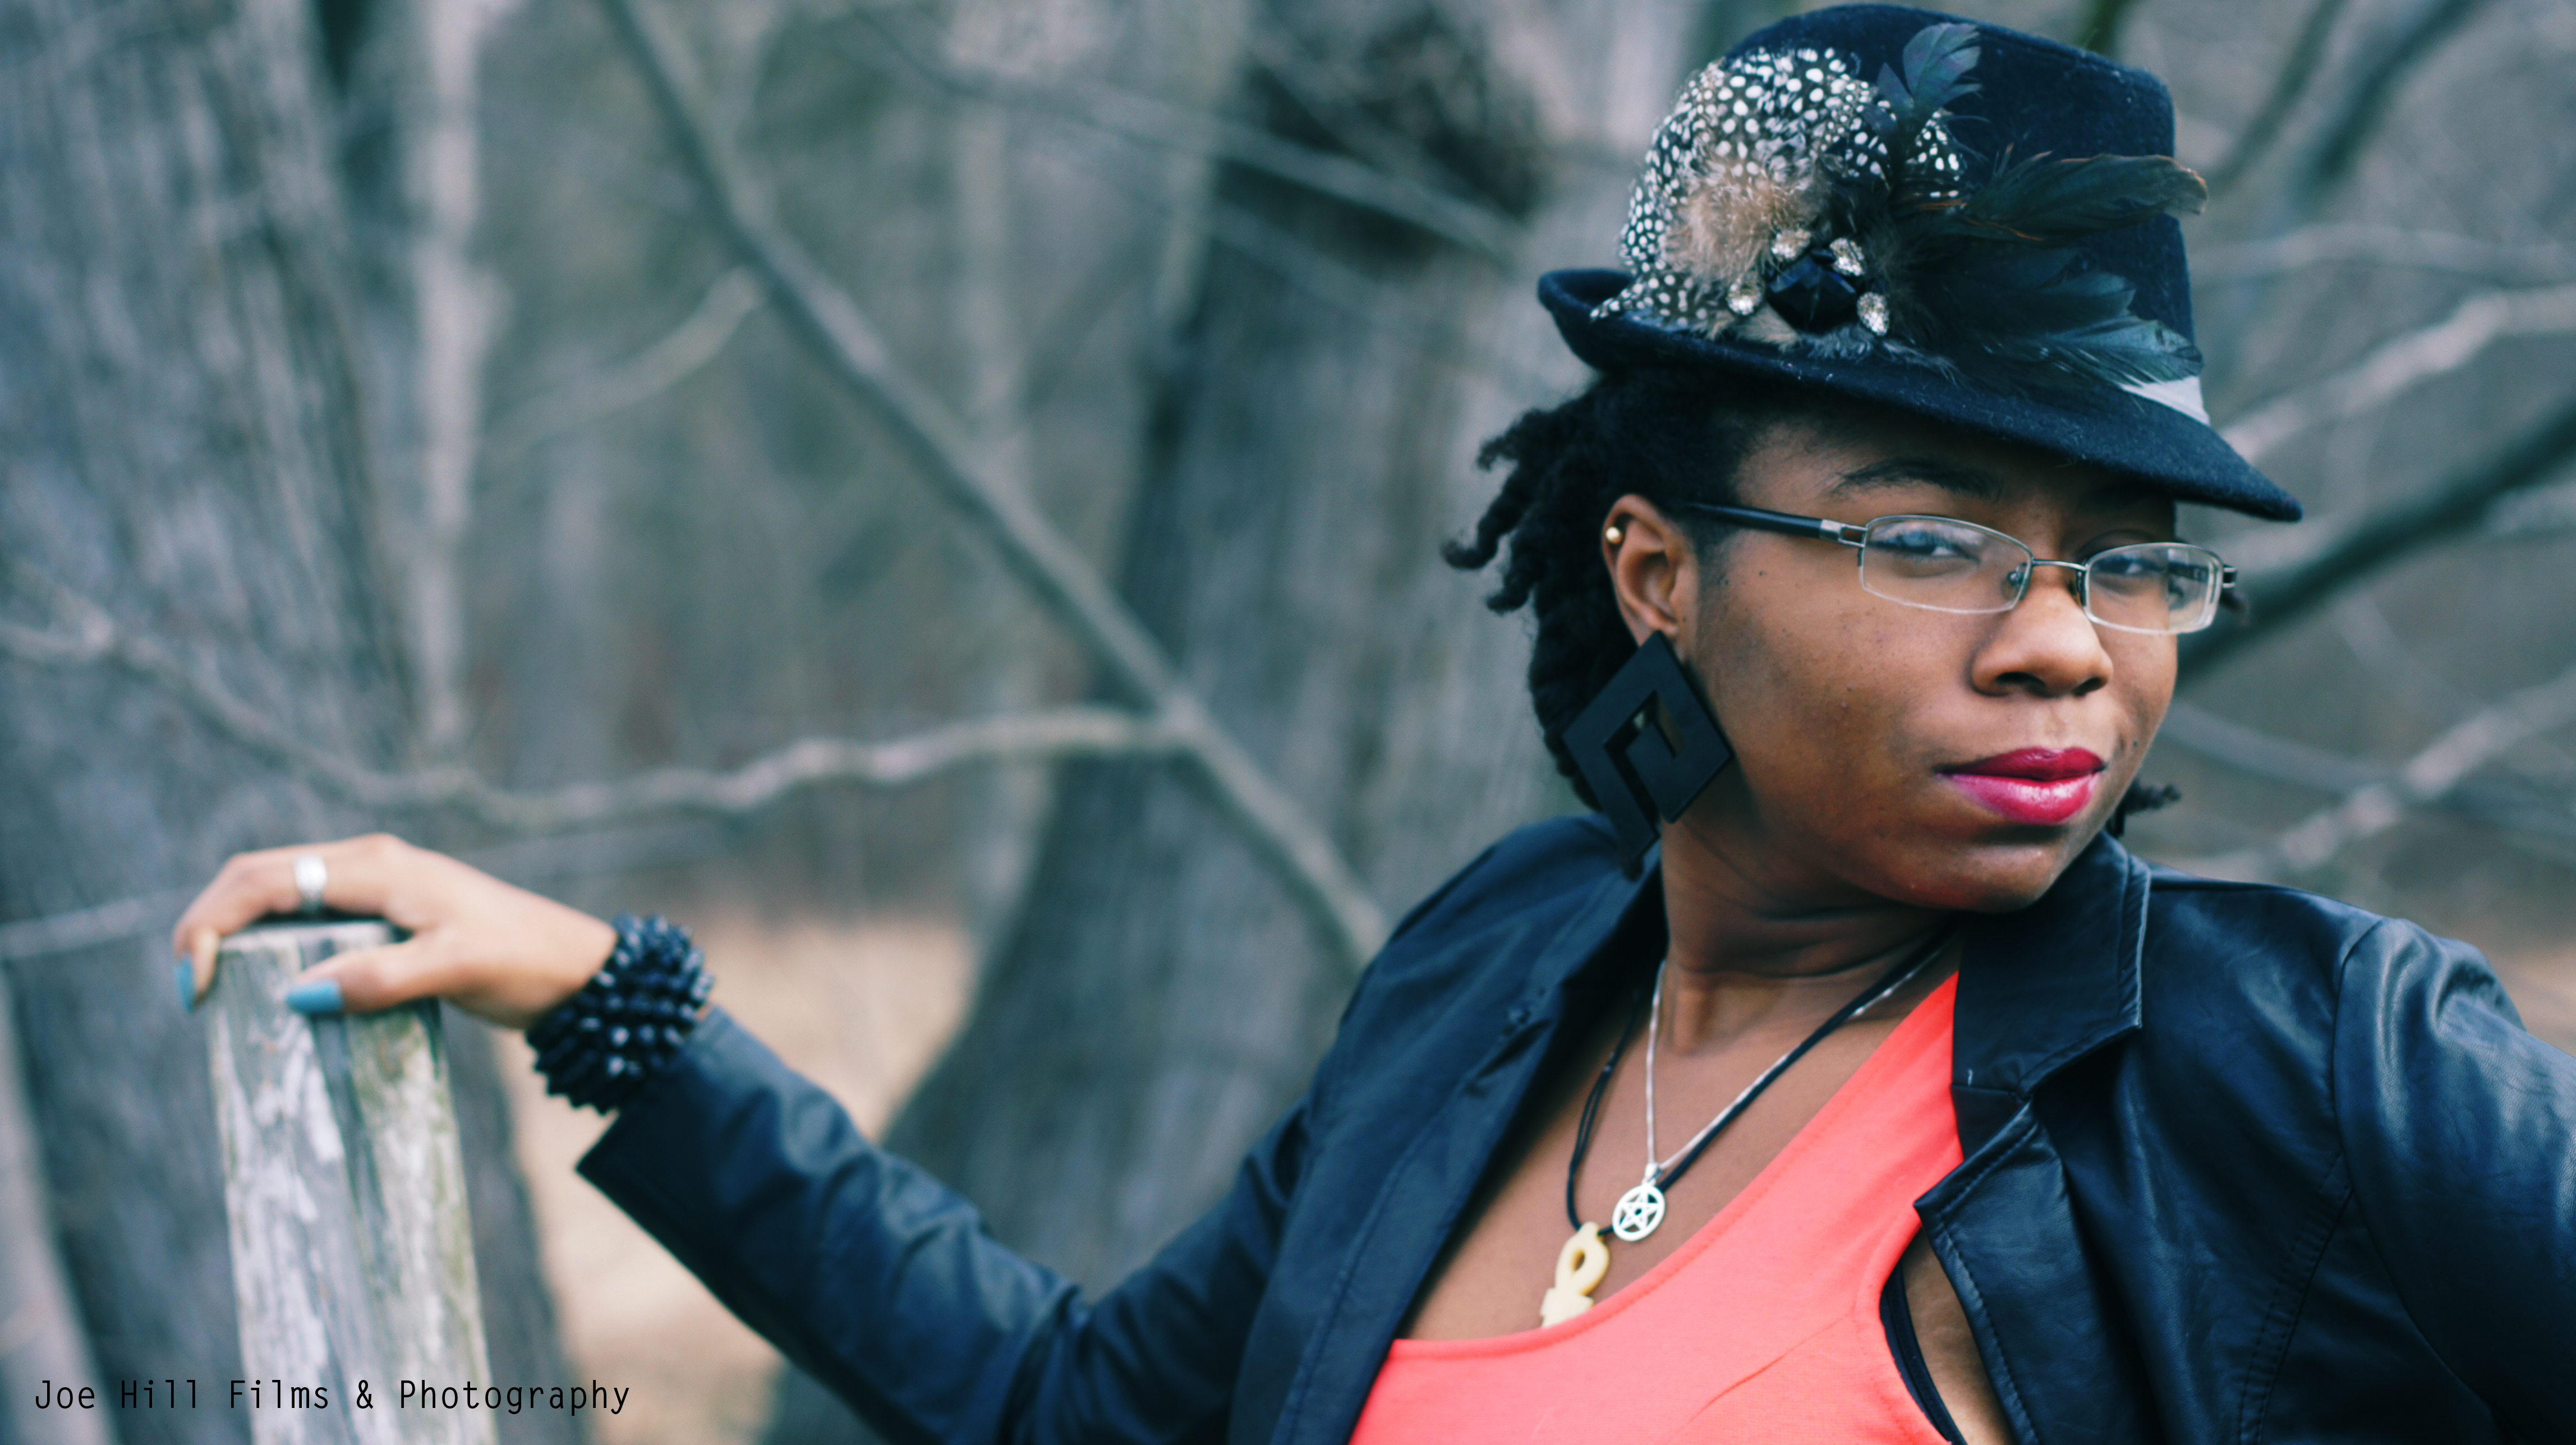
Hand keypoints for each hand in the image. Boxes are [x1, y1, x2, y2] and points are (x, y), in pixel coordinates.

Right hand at [170, 834, 618, 1029]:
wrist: (576, 968)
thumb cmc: (524, 962)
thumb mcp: (456, 970)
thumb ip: (382, 979)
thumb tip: (299, 994)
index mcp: (376, 867)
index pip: (263, 880)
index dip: (212, 922)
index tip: (193, 981)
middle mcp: (369, 866)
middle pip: (259, 880)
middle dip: (211, 926)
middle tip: (193, 993)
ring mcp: (377, 888)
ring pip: (281, 899)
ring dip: (240, 936)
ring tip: (218, 993)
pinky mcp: (387, 917)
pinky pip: (310, 921)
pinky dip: (276, 947)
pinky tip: (272, 989)